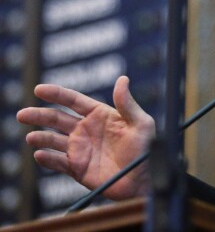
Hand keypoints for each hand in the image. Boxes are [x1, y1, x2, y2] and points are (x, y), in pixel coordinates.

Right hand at [16, 76, 154, 199]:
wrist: (142, 182)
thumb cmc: (146, 150)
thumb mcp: (141, 124)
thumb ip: (128, 104)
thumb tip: (122, 79)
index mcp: (100, 115)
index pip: (73, 101)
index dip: (56, 94)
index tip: (38, 89)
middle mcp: (86, 130)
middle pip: (56, 119)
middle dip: (39, 115)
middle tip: (22, 114)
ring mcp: (80, 149)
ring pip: (52, 140)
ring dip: (40, 138)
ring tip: (32, 137)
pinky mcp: (76, 168)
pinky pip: (57, 162)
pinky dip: (47, 159)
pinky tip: (41, 154)